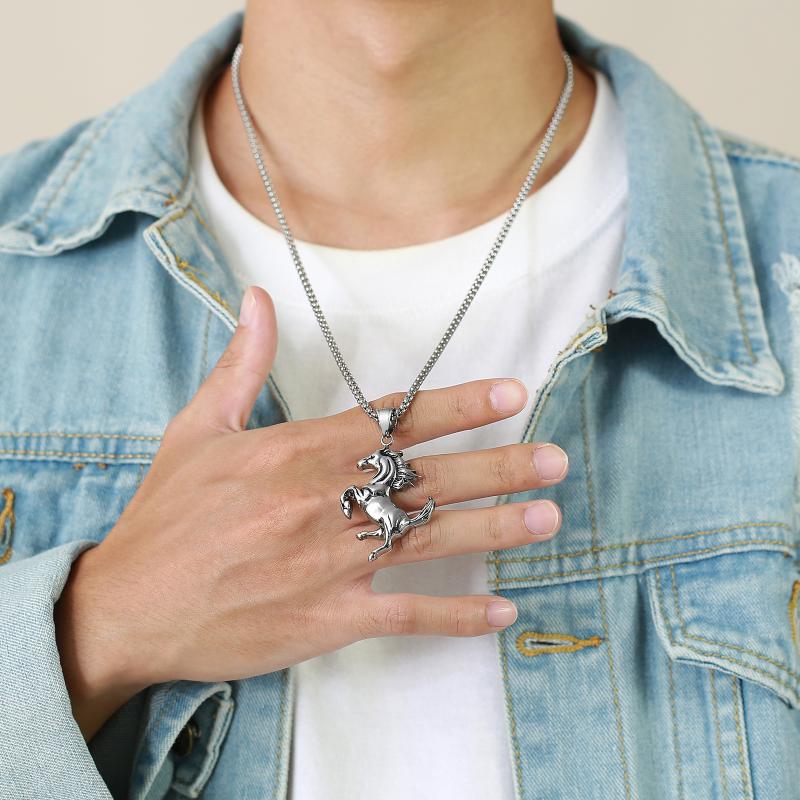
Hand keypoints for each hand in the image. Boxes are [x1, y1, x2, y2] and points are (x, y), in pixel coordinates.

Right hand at [55, 285, 567, 739]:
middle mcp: (327, 503)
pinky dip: (456, 616)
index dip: (456, 405)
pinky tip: (500, 611)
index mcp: (300, 453)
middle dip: (497, 465)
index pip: (395, 419)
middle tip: (554, 459)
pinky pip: (406, 615)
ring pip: (431, 540)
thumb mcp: (198, 429)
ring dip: (495, 527)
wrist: (131, 605)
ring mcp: (332, 563)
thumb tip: (258, 299)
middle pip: (428, 479)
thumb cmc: (167, 517)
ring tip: (547, 515)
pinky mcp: (329, 618)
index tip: (509, 395)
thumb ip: (241, 364)